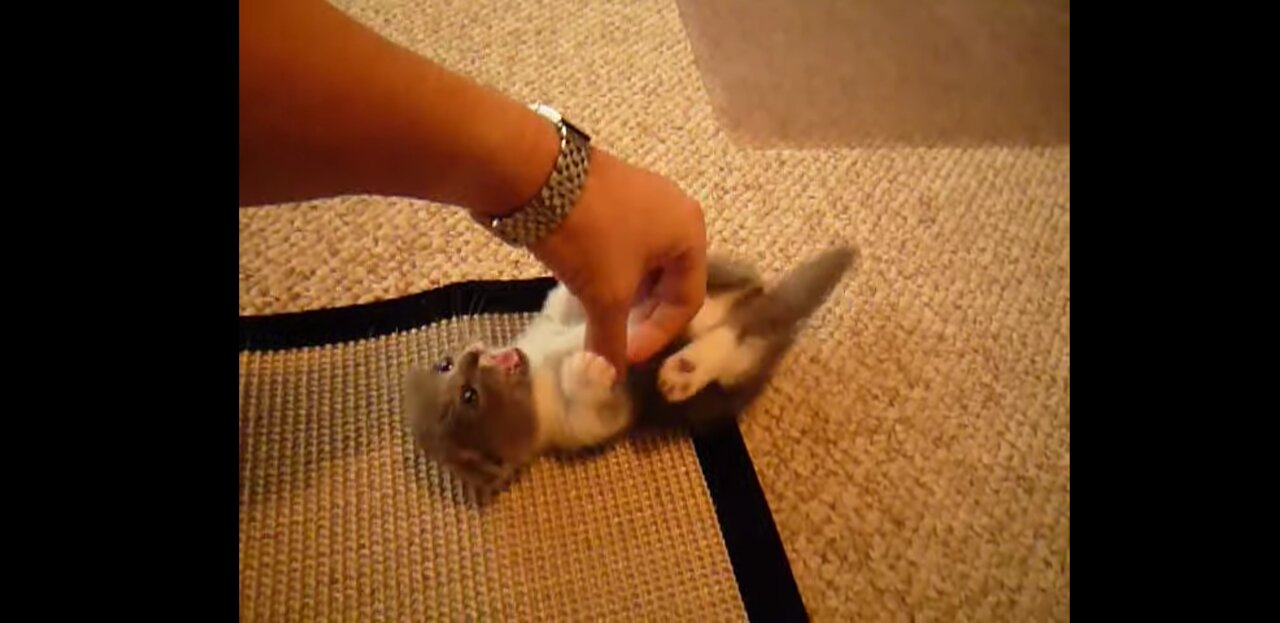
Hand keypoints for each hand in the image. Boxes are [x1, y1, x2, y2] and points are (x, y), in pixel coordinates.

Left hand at [529, 149, 706, 374]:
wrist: (535, 174)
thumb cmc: (589, 235)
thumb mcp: (604, 294)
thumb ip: (611, 341)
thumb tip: (607, 377)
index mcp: (690, 232)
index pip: (687, 299)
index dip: (658, 334)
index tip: (625, 355)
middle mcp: (675, 210)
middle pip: (668, 280)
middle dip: (642, 315)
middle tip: (616, 337)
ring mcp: (643, 197)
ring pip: (643, 262)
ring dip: (624, 294)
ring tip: (599, 315)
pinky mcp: (612, 193)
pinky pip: (622, 243)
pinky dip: (609, 270)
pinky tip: (586, 285)